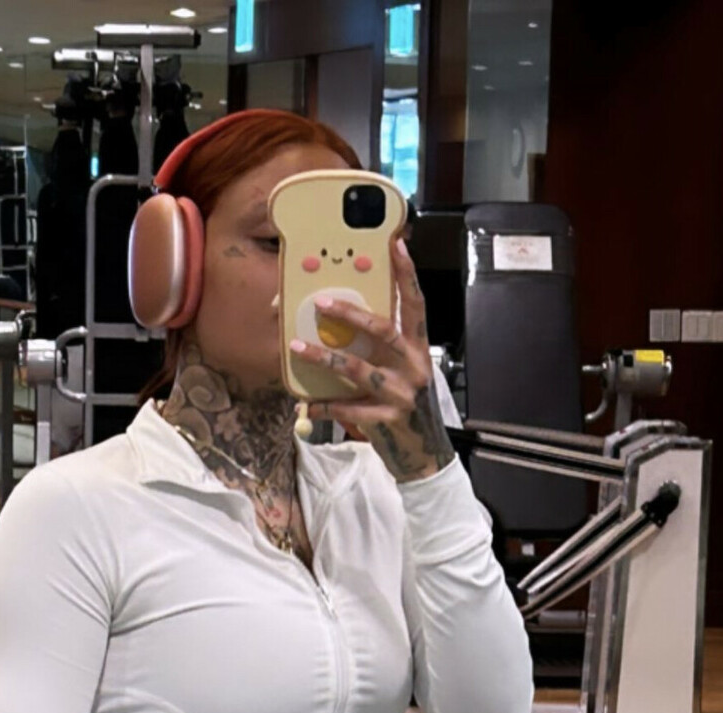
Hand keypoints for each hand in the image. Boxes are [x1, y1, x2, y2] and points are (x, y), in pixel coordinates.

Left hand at [290, 238, 456, 483]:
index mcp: (419, 350)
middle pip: (382, 331)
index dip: (407, 275)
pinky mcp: (387, 421)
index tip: (397, 245)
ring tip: (298, 346)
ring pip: (358, 369)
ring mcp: (402, 395)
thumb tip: (344, 325)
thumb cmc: (408, 409)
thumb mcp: (405, 374)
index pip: (415, 305)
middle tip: (321, 302)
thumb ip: (384, 351)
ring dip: (325, 357)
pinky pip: (348, 408)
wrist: (424, 456)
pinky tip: (306, 403)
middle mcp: (414, 367)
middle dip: (350, 314)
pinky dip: (325, 405)